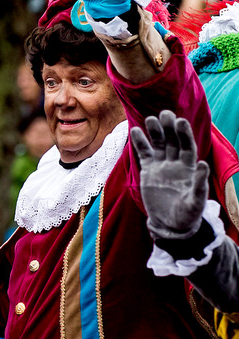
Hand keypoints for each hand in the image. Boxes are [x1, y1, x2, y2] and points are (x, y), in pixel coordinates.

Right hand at [130, 111, 211, 256]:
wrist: (170, 225)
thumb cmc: (186, 215)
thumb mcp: (195, 202)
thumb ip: (199, 184)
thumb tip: (202, 163)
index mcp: (189, 169)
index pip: (187, 147)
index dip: (184, 134)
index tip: (180, 121)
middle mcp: (176, 164)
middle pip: (173, 141)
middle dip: (169, 128)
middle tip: (165, 114)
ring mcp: (161, 166)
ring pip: (159, 144)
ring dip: (155, 132)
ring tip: (150, 119)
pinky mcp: (148, 171)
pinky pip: (144, 153)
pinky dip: (140, 142)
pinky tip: (136, 130)